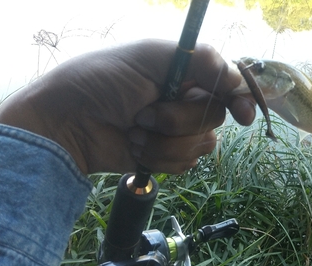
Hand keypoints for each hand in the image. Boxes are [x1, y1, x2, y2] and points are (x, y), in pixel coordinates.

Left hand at [0, 39, 255, 173]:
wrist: (67, 124)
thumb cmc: (102, 81)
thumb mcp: (149, 56)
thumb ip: (200, 59)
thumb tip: (238, 81)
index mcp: (186, 72)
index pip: (228, 84)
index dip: (241, 99)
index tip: (243, 115)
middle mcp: (186, 101)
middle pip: (215, 117)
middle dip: (178, 120)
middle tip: (144, 113)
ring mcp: (178, 132)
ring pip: (202, 145)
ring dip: (164, 142)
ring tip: (133, 131)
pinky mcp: (168, 157)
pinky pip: (186, 164)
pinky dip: (159, 158)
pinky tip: (134, 148)